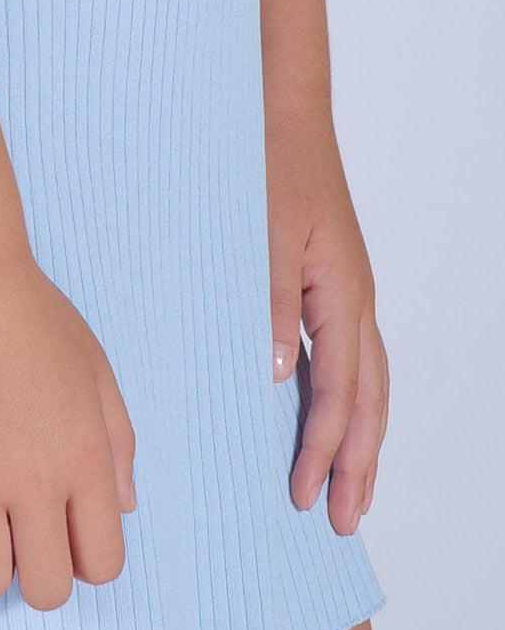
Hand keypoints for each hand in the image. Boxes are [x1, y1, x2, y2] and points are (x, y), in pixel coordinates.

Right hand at [0, 253, 135, 609]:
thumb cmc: (28, 310)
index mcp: (86, 460)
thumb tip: (121, 508)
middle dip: (33, 571)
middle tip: (14, 529)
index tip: (58, 529)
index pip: (102, 566)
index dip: (81, 559)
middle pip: (46, 589)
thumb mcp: (95, 370)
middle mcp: (36, 480)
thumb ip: (117, 444)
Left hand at [270, 107, 387, 533]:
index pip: (340, 392)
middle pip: (369, 400)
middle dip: (357, 465)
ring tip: (347, 492)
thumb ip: (267, 300)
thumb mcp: (260, 229)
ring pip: (367, 384)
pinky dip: (345, 400)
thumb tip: (276, 375)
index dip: (324, 449)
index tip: (302, 496)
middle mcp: (353, 299)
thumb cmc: (268, 159)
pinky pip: (347, 358)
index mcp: (341, 292)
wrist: (282, 108)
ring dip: (359, 441)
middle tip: (341, 522)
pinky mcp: (329, 282)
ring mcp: (346, 292)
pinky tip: (323, 421)